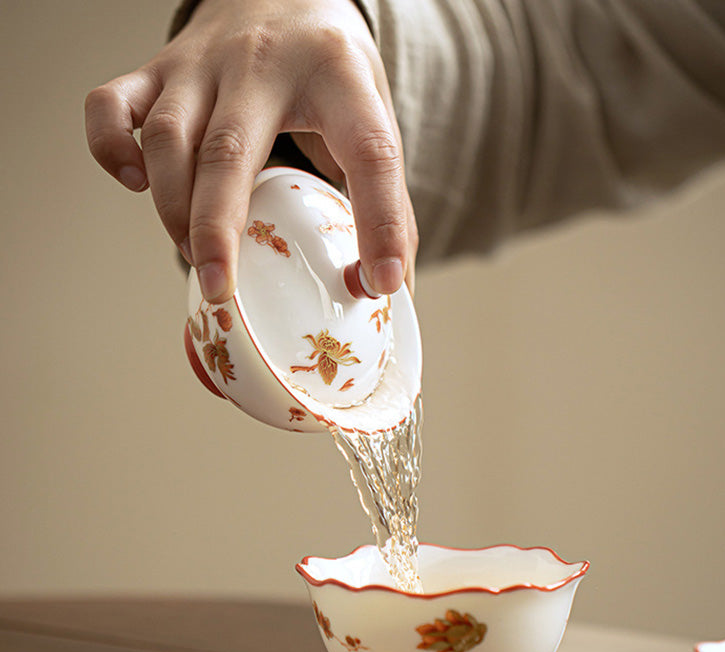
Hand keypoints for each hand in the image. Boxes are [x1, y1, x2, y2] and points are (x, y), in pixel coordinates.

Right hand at [85, 0, 416, 300]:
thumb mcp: (374, 119)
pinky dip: (112, 149)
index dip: (380, 224)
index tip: (381, 283)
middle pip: (230, 152)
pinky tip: (137, 183)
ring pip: (167, 138)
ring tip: (198, 256)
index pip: (368, 153)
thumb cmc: (331, 73)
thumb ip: (386, 200)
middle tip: (223, 290)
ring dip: (173, 208)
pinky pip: (111, 105)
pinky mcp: (159, 67)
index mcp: (339, 75)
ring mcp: (203, 61)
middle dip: (219, 230)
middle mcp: (264, 62)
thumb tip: (386, 290)